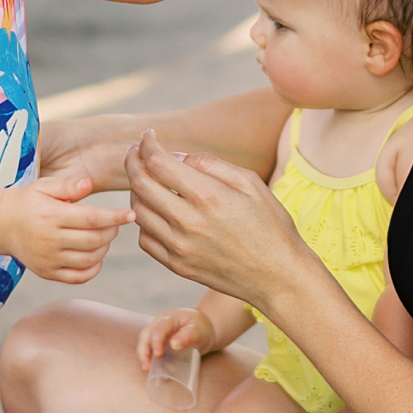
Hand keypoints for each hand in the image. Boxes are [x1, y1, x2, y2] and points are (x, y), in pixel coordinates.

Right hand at [1, 171, 132, 283]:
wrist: (2, 225)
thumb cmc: (29, 201)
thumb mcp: (45, 186)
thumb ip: (68, 185)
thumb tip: (89, 184)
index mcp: (51, 215)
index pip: (91, 219)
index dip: (115, 217)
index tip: (131, 214)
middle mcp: (49, 239)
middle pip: (94, 240)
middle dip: (112, 232)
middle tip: (115, 224)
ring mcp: (48, 259)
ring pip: (89, 260)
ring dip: (104, 248)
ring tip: (103, 237)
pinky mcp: (47, 273)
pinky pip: (78, 277)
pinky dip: (94, 268)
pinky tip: (95, 255)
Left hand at [125, 131, 307, 307]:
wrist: (278, 276)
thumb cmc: (269, 224)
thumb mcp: (249, 182)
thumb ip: (210, 164)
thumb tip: (176, 157)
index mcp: (207, 196)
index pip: (158, 162)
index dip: (147, 144)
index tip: (148, 137)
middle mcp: (188, 222)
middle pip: (140, 184)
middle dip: (133, 162)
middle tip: (136, 152)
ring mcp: (180, 247)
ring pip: (138, 211)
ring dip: (136, 191)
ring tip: (146, 180)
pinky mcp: (178, 266)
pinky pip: (145, 239)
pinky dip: (144, 220)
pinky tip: (155, 211)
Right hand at [135, 306, 216, 375]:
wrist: (203, 330)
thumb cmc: (201, 328)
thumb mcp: (199, 330)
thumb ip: (188, 335)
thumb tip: (174, 344)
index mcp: (169, 318)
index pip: (158, 328)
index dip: (156, 341)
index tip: (157, 354)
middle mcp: (159, 324)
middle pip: (145, 335)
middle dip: (144, 351)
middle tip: (146, 366)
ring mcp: (157, 333)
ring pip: (145, 343)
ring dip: (144, 356)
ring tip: (146, 369)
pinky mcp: (159, 343)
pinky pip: (151, 351)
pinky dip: (151, 360)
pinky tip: (154, 371)